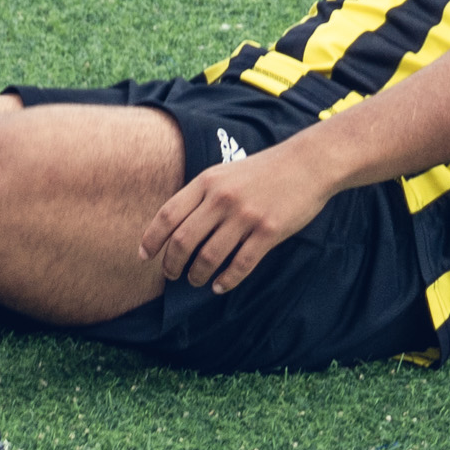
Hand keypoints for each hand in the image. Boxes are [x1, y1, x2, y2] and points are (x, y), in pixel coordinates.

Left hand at [138, 139, 336, 292]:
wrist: (306, 163)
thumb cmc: (262, 170)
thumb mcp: (224, 173)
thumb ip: (201, 195)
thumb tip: (175, 226)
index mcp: (207, 182)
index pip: (168, 214)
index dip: (152, 238)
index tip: (144, 256)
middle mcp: (221, 198)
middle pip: (183, 240)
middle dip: (172, 264)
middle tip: (171, 275)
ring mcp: (245, 216)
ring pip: (209, 257)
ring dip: (197, 275)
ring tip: (196, 281)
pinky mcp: (268, 232)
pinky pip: (240, 265)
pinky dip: (225, 281)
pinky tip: (219, 286)